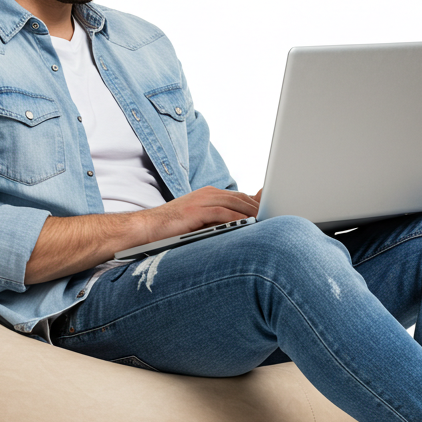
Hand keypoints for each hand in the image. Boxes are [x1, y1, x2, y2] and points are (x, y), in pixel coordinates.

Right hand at [141, 185, 259, 241]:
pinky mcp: (195, 211)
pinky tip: (247, 225)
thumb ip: (218, 220)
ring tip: (267, 222)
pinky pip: (222, 213)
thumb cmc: (172, 228)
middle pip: (240, 198)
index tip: (270, 211)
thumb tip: (241, 226)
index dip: (256, 204)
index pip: (239, 197)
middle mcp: (207, 194)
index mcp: (208, 194)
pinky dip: (236, 218)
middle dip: (259, 208)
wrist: (146, 228)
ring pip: (234, 204)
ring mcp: (201, 200)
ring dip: (252, 213)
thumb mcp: (199, 222)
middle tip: (275, 217)